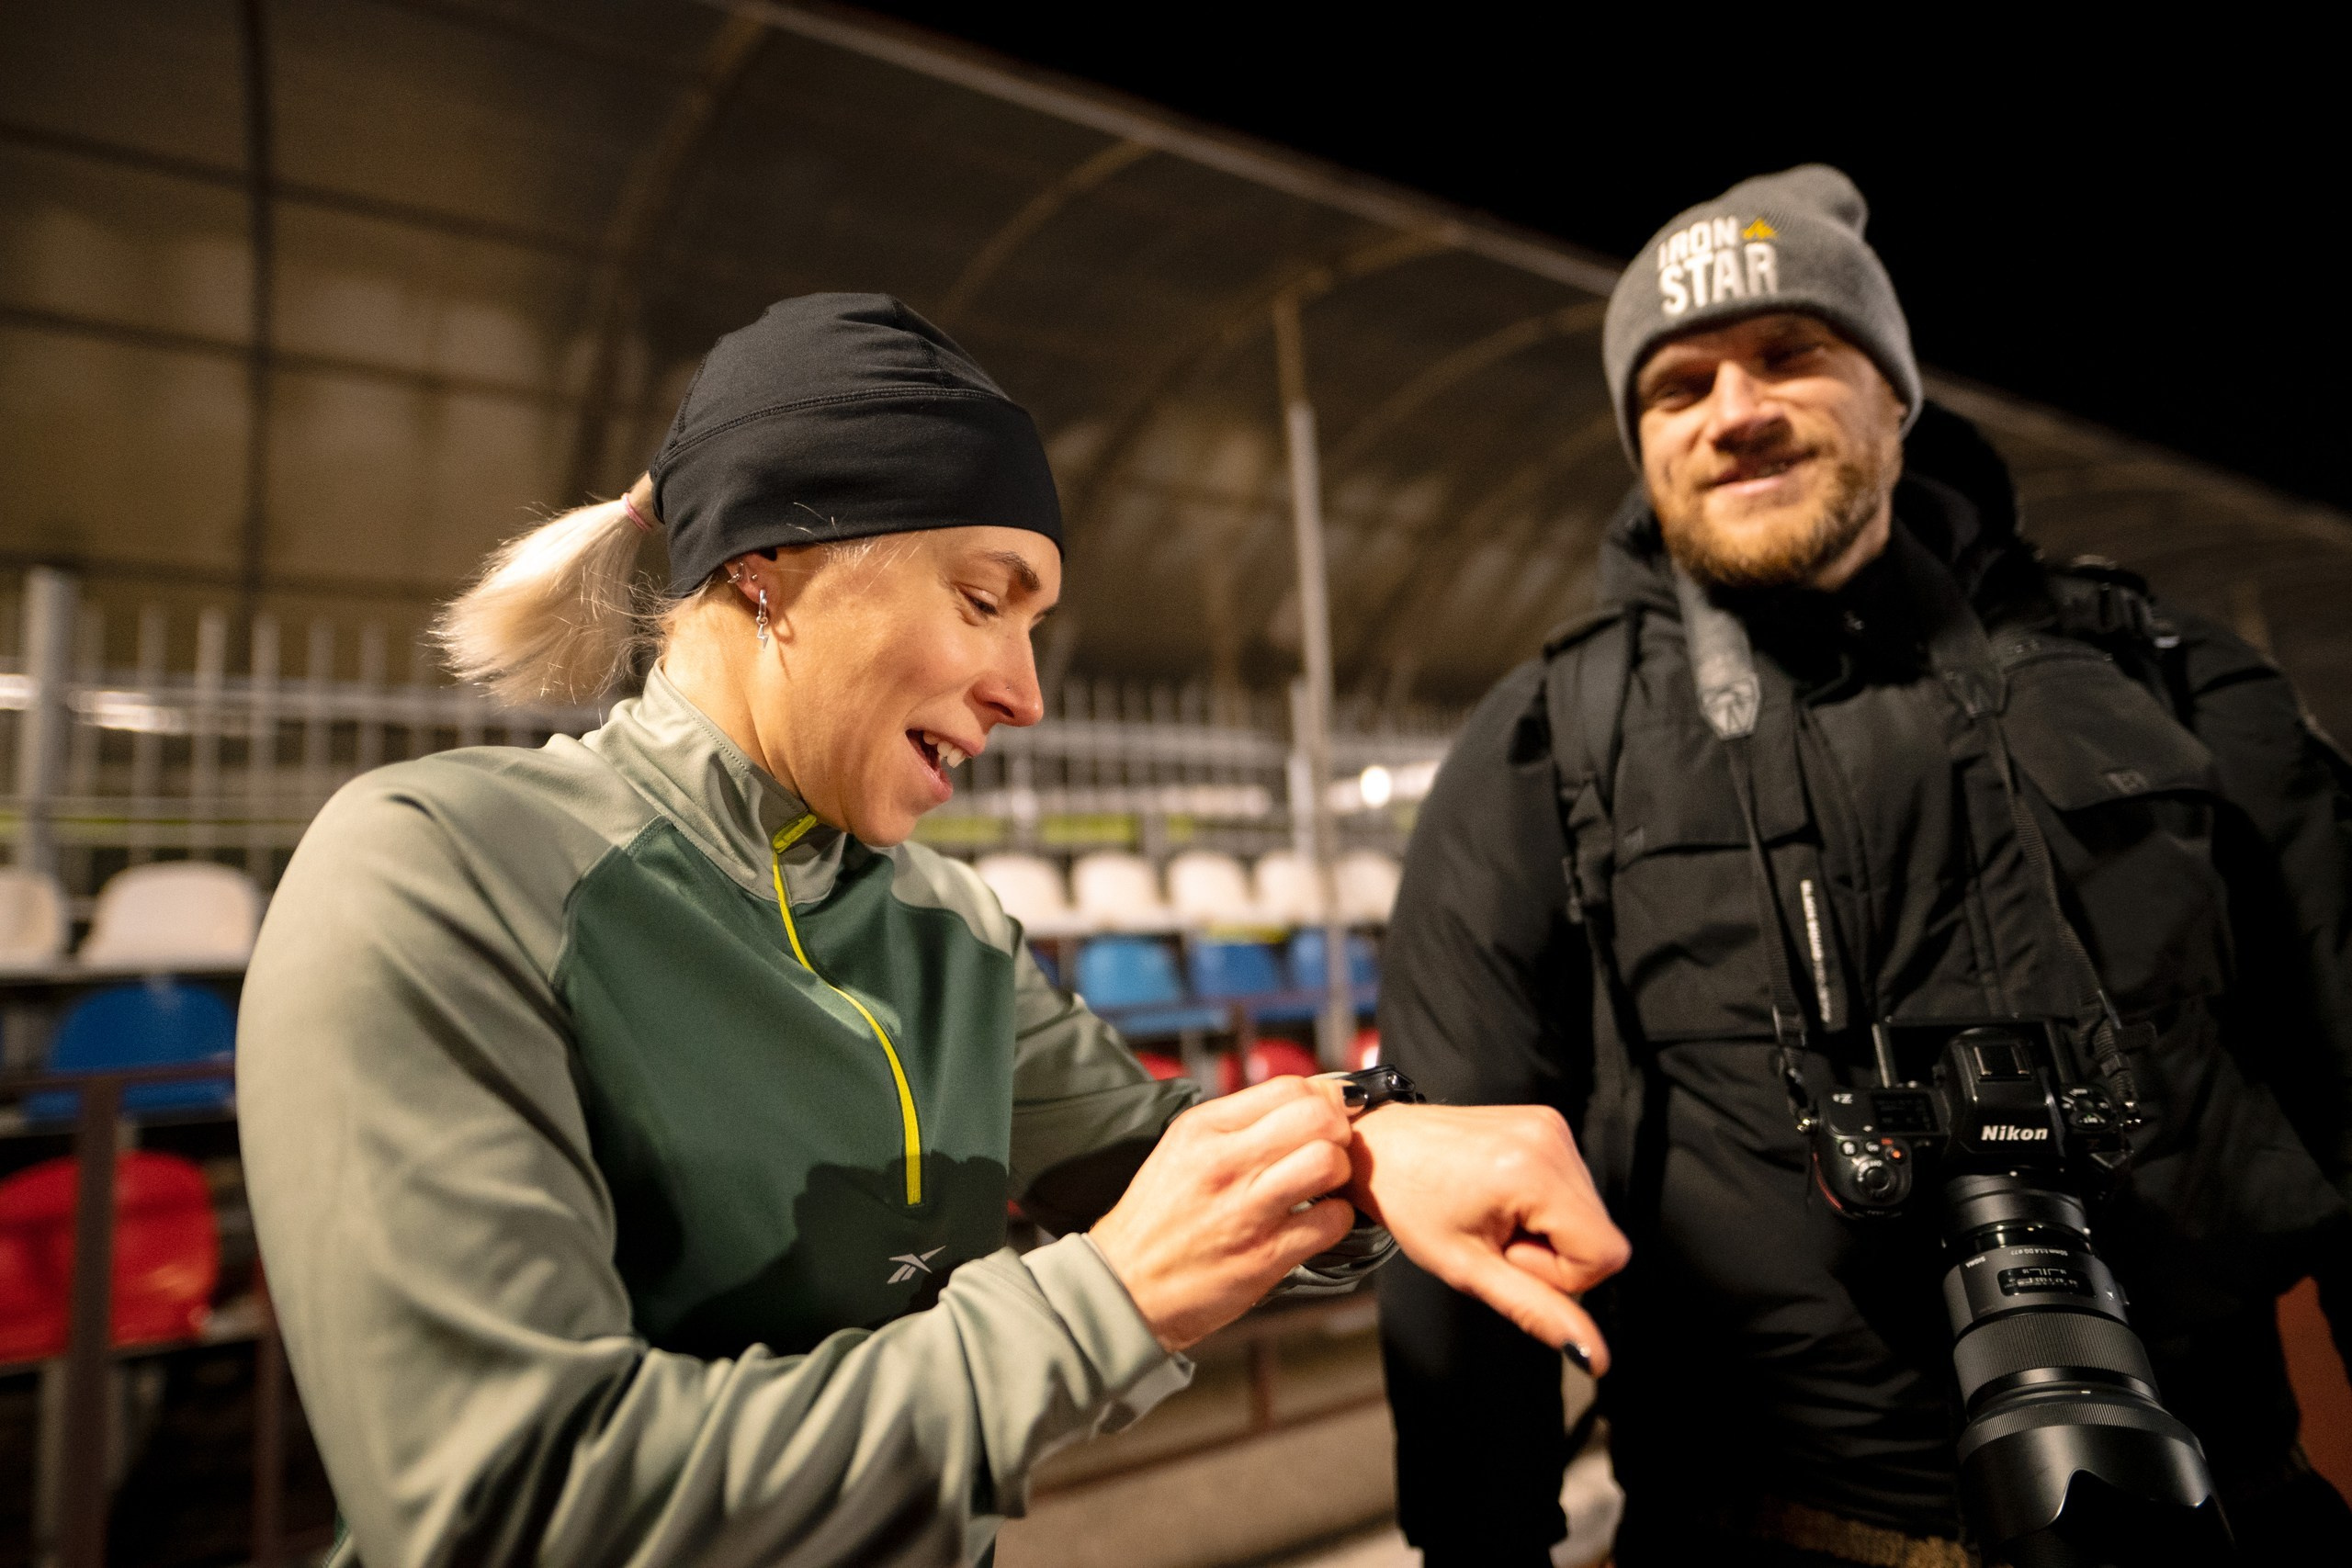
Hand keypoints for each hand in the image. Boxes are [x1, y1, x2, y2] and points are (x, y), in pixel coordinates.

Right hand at [1089, 1077, 1356, 1350]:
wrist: (1125, 1287)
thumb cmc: (1157, 1218)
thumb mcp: (1181, 1149)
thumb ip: (1235, 1124)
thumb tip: (1301, 1103)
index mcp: (1203, 1128)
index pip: (1288, 1087)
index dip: (1323, 1097)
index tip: (1328, 1113)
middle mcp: (1224, 1162)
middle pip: (1317, 1117)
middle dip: (1339, 1130)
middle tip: (1332, 1149)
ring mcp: (1246, 1210)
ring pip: (1329, 1163)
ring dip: (1340, 1174)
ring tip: (1324, 1186)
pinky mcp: (1264, 1255)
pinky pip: (1331, 1221)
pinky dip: (1336, 1219)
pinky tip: (1317, 1222)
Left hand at [1346, 1103, 1629, 1366]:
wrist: (1381, 1147)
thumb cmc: (1411, 1204)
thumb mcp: (1469, 1270)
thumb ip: (1538, 1312)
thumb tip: (1594, 1357)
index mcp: (1533, 1171)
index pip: (1607, 1255)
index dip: (1560, 1274)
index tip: (1506, 1255)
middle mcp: (1552, 1139)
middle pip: (1600, 1235)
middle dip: (1552, 1253)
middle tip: (1494, 1236)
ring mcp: (1552, 1126)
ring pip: (1589, 1216)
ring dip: (1547, 1230)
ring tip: (1493, 1216)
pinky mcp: (1548, 1122)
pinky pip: (1573, 1189)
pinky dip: (1543, 1206)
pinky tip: (1501, 1198)